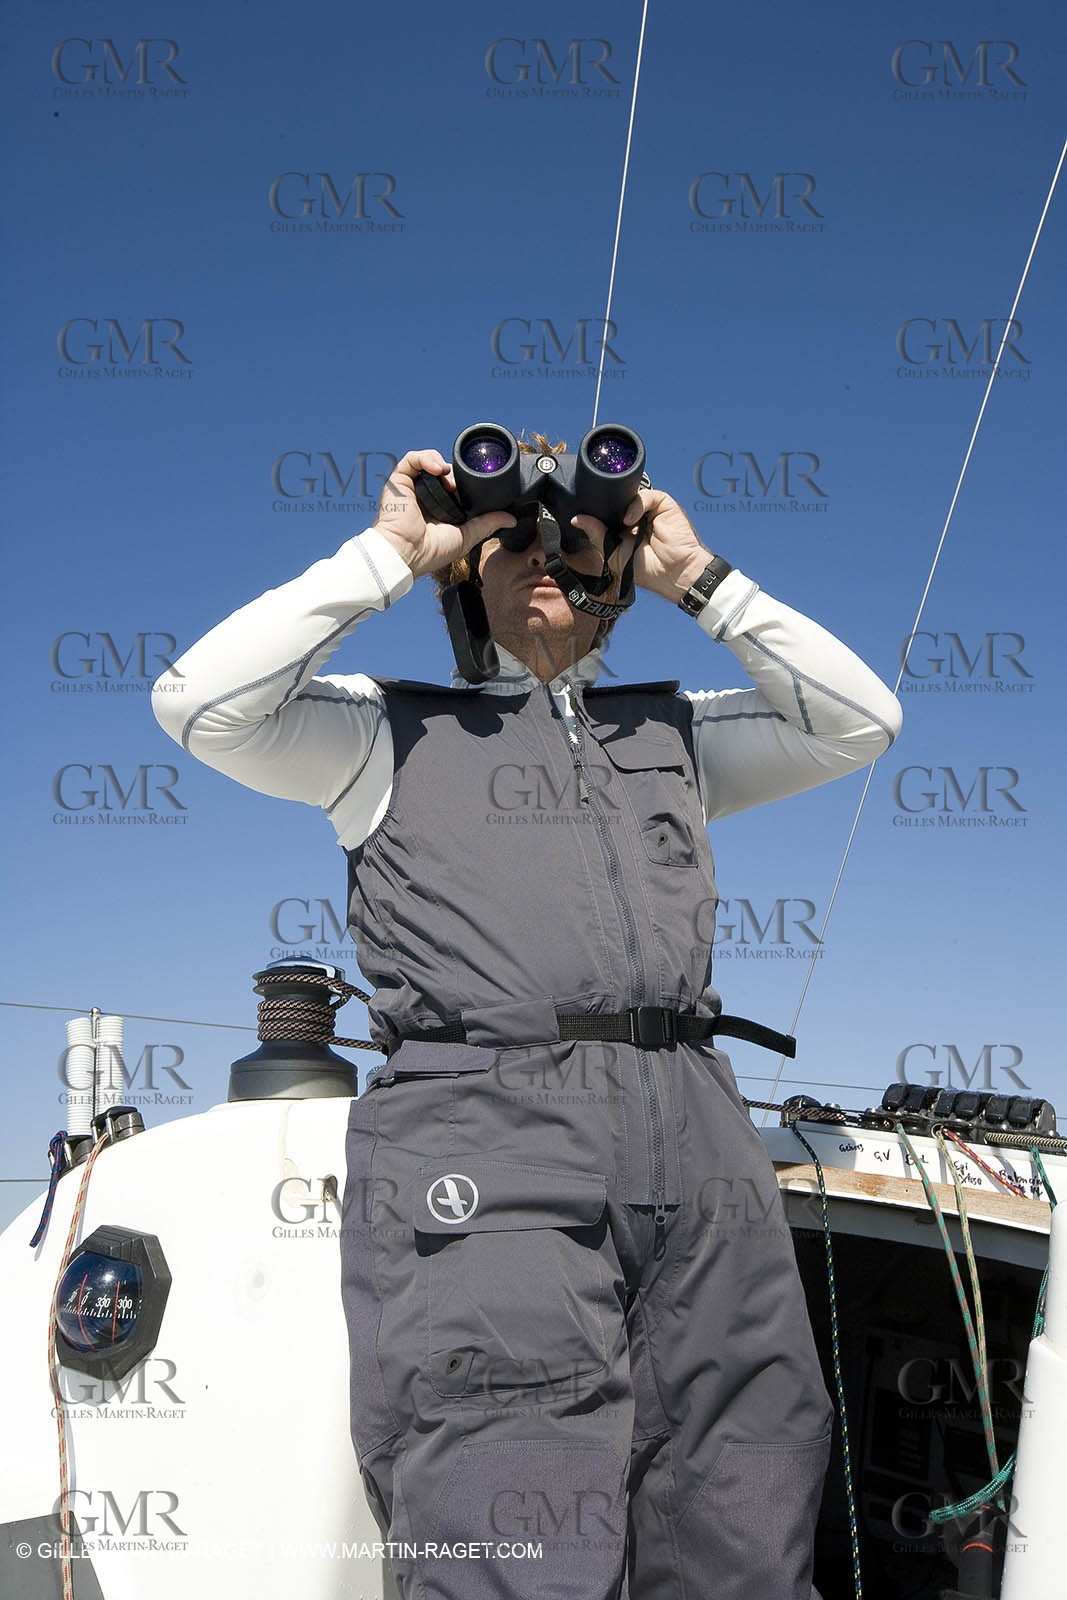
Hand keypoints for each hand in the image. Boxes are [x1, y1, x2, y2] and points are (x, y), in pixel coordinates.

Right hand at [373, 449, 515, 580]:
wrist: (407, 552)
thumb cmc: (431, 551)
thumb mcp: (467, 536)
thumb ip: (488, 524)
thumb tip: (511, 519)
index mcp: (441, 508)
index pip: (455, 486)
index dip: (465, 483)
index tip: (475, 486)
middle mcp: (426, 496)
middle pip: (444, 472)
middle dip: (455, 474)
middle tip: (460, 486)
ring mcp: (413, 487)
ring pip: (430, 462)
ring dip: (442, 464)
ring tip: (448, 476)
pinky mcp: (399, 480)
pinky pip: (413, 458)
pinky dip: (427, 457)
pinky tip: (438, 468)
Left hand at [571, 486, 714, 602]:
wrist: (672, 574)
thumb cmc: (647, 569)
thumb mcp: (613, 553)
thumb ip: (596, 535)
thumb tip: (577, 519)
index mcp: (623, 528)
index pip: (607, 512)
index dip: (596, 512)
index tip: (583, 514)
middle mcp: (635, 516)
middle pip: (616, 500)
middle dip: (606, 505)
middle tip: (596, 512)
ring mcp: (649, 509)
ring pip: (629, 495)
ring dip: (620, 507)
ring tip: (620, 524)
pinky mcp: (663, 504)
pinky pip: (645, 495)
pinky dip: (636, 504)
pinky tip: (630, 520)